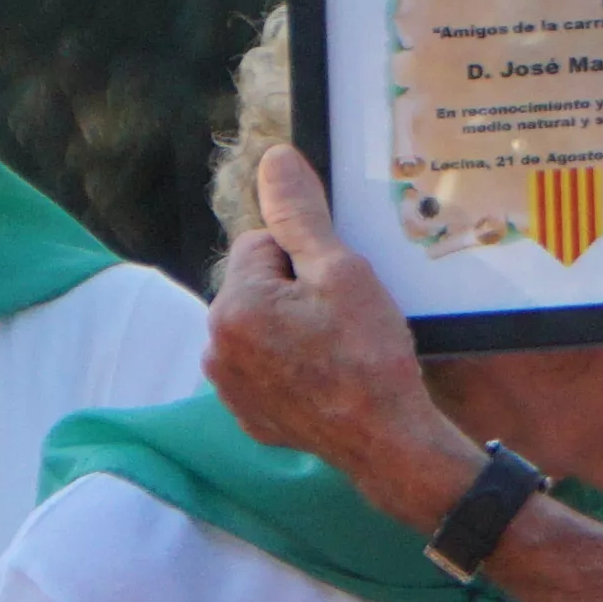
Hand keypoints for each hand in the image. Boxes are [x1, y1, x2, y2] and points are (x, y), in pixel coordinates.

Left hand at [211, 144, 481, 523]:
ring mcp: (229, 386)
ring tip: (335, 352)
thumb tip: (276, 160)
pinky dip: (290, 366)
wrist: (386, 441)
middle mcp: (216, 346)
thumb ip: (301, 214)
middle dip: (294, 292)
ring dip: (290, 328)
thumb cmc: (369, 356)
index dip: (307, 257)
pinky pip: (265, 368)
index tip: (337, 288)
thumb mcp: (342, 272)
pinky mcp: (248, 415)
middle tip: (341, 322)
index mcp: (233, 305)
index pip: (261, 244)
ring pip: (260, 326)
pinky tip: (326, 378)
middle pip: (256, 286)